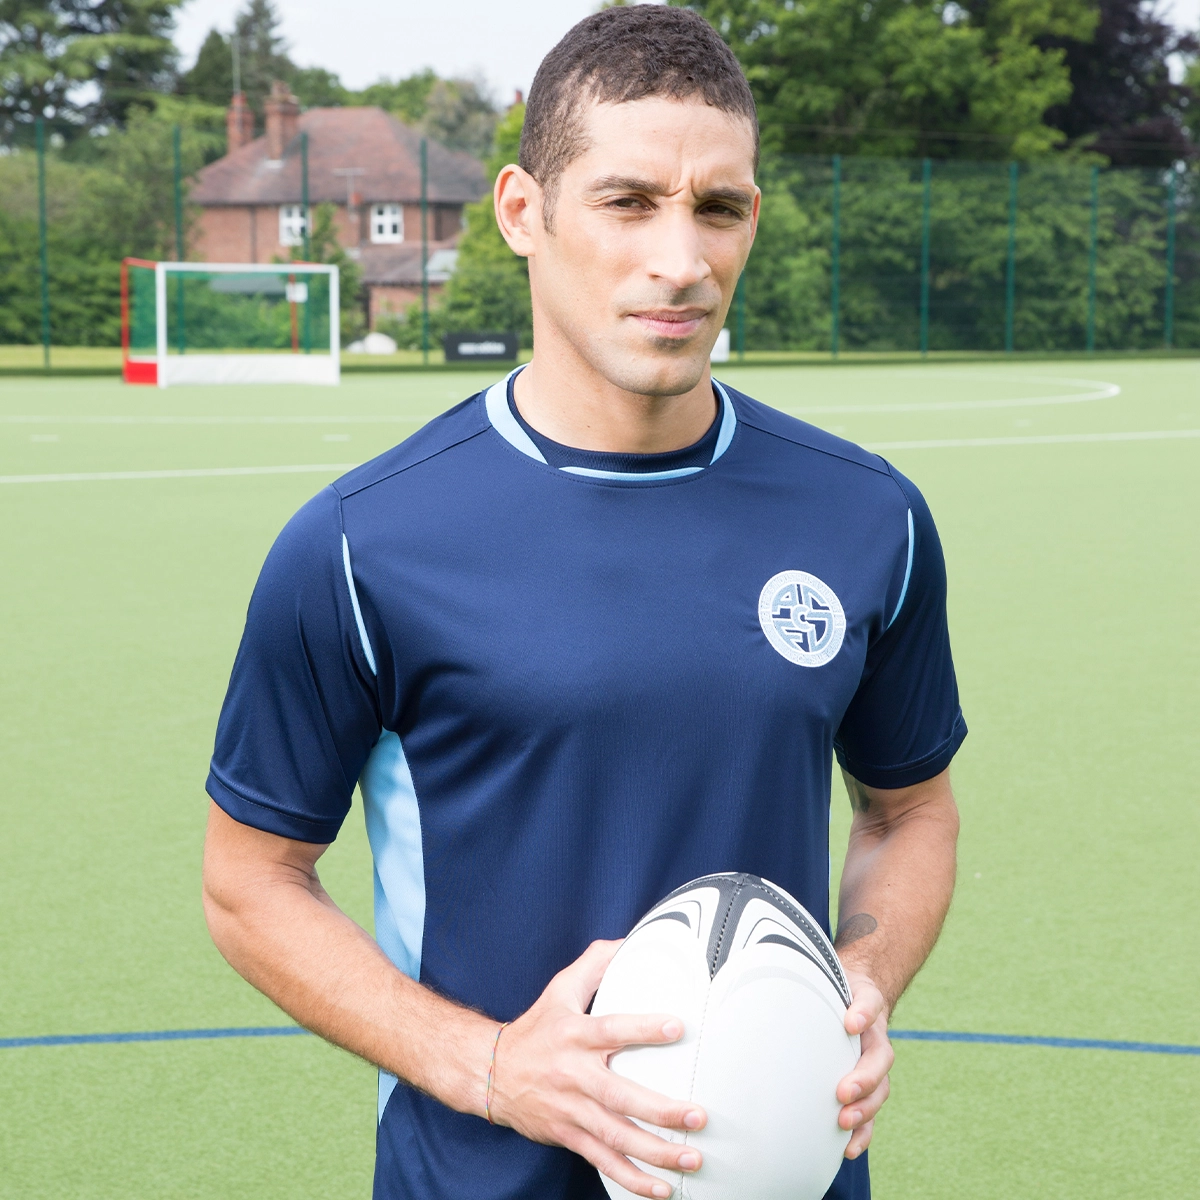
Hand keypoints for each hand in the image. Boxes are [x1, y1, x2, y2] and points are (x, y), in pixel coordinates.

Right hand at [488, 939, 706, 1198]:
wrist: (490, 1073)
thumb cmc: (536, 1029)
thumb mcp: (559, 989)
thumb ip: (594, 965)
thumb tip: (627, 940)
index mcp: (574, 1035)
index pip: (612, 1029)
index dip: (643, 1028)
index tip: (678, 1026)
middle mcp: (574, 1075)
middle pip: (619, 1096)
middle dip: (660, 1110)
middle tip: (696, 1115)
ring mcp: (571, 1110)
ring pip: (616, 1137)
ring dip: (655, 1152)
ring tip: (690, 1159)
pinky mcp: (569, 1136)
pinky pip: (603, 1161)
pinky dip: (631, 1179)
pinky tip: (661, 1189)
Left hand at [835, 970, 893, 1158]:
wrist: (852, 998)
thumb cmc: (835, 991)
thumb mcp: (831, 978)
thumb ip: (822, 983)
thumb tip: (800, 989)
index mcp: (868, 1006)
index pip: (870, 1005)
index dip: (863, 1014)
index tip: (851, 1024)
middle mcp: (875, 1038)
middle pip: (879, 1059)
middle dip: (864, 1079)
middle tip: (843, 1091)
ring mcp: (873, 1065)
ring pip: (880, 1090)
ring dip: (864, 1108)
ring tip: (844, 1121)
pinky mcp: (865, 1088)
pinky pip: (870, 1113)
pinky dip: (862, 1132)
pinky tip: (848, 1147)